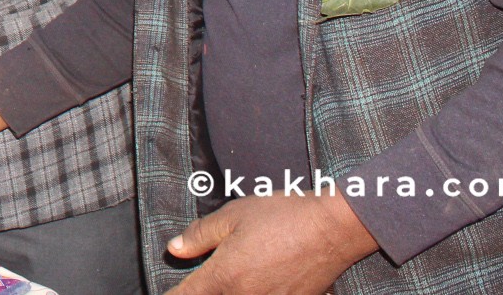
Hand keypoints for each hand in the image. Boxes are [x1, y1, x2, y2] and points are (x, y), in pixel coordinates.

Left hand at [167, 193, 376, 292]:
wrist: (334, 229)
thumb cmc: (282, 216)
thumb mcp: (233, 216)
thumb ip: (200, 236)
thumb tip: (174, 250)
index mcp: (225, 276)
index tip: (168, 293)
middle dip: (203, 292)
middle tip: (205, 279)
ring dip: (229, 293)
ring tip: (236, 274)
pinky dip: (255, 293)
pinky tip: (259, 280)